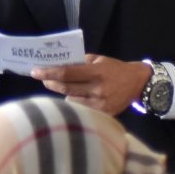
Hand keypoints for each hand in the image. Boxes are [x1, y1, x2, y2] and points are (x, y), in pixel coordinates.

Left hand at [29, 55, 151, 116]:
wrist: (139, 84)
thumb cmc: (116, 69)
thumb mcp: (100, 60)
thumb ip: (81, 62)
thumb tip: (59, 64)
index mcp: (97, 72)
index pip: (67, 73)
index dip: (49, 73)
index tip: (35, 71)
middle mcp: (97, 89)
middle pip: (66, 88)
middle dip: (50, 82)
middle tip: (42, 78)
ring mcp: (100, 103)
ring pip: (71, 99)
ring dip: (61, 92)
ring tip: (56, 85)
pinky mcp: (103, 114)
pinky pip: (81, 108)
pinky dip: (74, 102)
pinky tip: (72, 96)